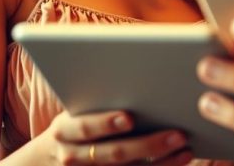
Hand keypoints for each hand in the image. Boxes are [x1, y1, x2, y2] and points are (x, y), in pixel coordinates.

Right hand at [42, 109, 192, 164]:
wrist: (48, 161)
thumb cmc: (72, 126)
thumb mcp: (72, 113)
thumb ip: (95, 100)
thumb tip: (139, 77)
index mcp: (64, 131)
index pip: (84, 128)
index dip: (105, 123)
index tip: (130, 117)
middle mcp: (73, 156)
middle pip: (113, 154)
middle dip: (147, 144)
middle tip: (178, 133)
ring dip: (161, 161)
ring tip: (185, 148)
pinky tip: (181, 159)